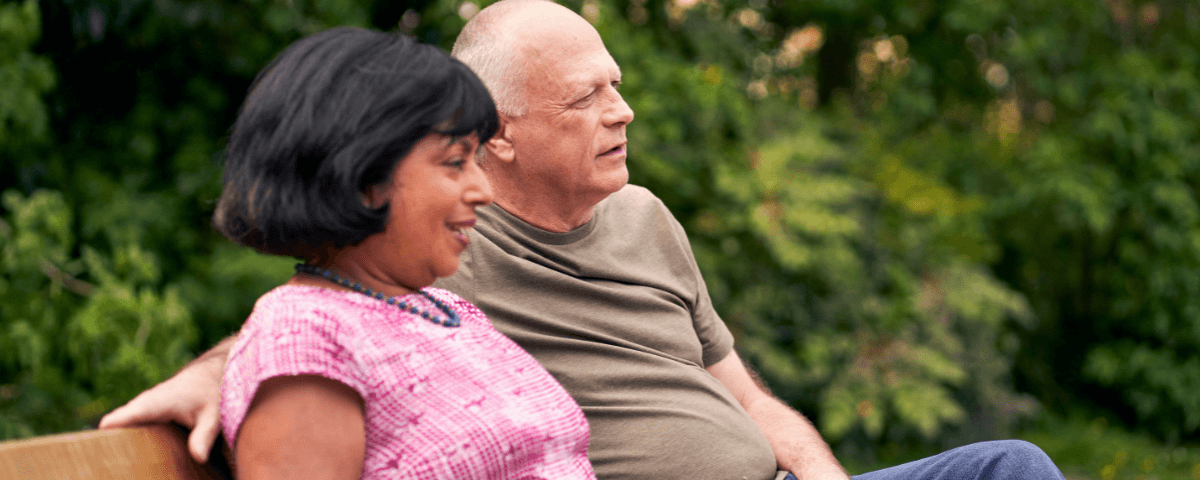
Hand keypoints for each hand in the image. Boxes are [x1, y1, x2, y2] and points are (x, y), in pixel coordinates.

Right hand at [99, 336, 233, 462]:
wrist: (219, 369)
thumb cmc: (215, 389)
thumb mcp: (214, 415)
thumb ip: (203, 436)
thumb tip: (198, 458)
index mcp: (153, 403)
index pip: (117, 420)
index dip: (102, 437)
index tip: (94, 455)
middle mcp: (144, 404)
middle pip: (117, 427)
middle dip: (110, 445)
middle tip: (104, 467)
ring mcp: (147, 406)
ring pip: (126, 426)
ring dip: (121, 442)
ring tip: (114, 466)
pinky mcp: (153, 410)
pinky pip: (136, 424)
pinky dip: (133, 437)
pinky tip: (135, 456)